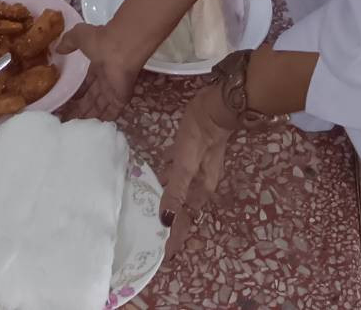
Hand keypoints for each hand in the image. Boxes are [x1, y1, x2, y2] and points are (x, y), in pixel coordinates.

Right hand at [57, 22, 141, 121]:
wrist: (121, 48)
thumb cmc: (101, 40)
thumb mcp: (79, 36)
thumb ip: (69, 42)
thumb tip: (58, 48)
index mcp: (97, 66)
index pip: (88, 83)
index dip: (80, 92)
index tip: (70, 101)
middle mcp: (106, 79)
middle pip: (93, 98)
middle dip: (83, 108)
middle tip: (70, 120)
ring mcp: (114, 90)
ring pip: (100, 107)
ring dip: (90, 116)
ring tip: (77, 127)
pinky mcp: (120, 99)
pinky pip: (111, 113)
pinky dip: (103, 120)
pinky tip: (93, 129)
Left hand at [159, 85, 237, 256]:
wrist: (215, 105)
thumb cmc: (200, 135)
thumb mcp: (185, 164)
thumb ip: (176, 189)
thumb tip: (166, 220)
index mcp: (200, 189)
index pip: (185, 220)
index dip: (175, 237)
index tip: (163, 255)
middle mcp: (199, 182)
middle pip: (181, 208)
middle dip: (169, 222)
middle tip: (149, 233)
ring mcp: (195, 167)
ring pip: (177, 190)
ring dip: (164, 199)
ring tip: (145, 208)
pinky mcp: (190, 152)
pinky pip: (173, 171)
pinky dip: (163, 177)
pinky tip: (152, 173)